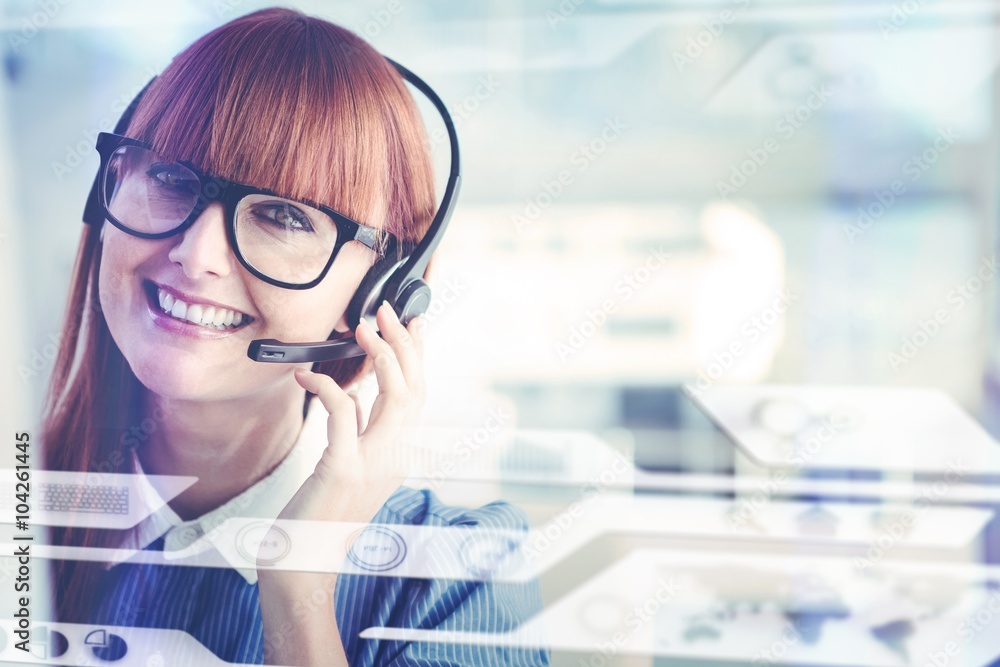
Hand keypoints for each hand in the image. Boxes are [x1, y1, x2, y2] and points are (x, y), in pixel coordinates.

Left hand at [276, 301, 425, 527]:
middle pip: (415, 389)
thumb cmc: (319, 513)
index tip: (411, 323)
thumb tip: (357, 396)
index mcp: (398, 455)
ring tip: (364, 326)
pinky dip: (328, 386)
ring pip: (395, 396)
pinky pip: (343, 413)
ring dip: (382, 354)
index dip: (418, 356)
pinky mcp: (344, 468)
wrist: (303, 561)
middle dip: (404, 343)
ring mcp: (373, 464)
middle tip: (387, 311)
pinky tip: (308, 374)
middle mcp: (395, 457)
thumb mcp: (350, 466)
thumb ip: (361, 432)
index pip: (419, 396)